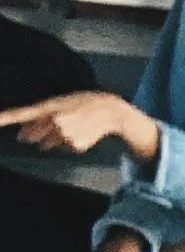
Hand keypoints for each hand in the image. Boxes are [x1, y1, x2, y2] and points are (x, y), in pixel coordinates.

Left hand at [0, 90, 157, 160]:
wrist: (108, 111)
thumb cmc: (81, 104)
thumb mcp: (58, 105)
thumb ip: (38, 120)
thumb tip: (23, 137)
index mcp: (48, 107)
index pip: (21, 114)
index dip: (5, 118)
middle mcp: (54, 122)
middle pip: (34, 135)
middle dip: (33, 135)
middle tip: (47, 128)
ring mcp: (65, 135)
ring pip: (50, 143)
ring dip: (55, 139)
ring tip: (70, 128)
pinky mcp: (75, 146)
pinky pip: (64, 147)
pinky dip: (69, 143)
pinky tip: (80, 134)